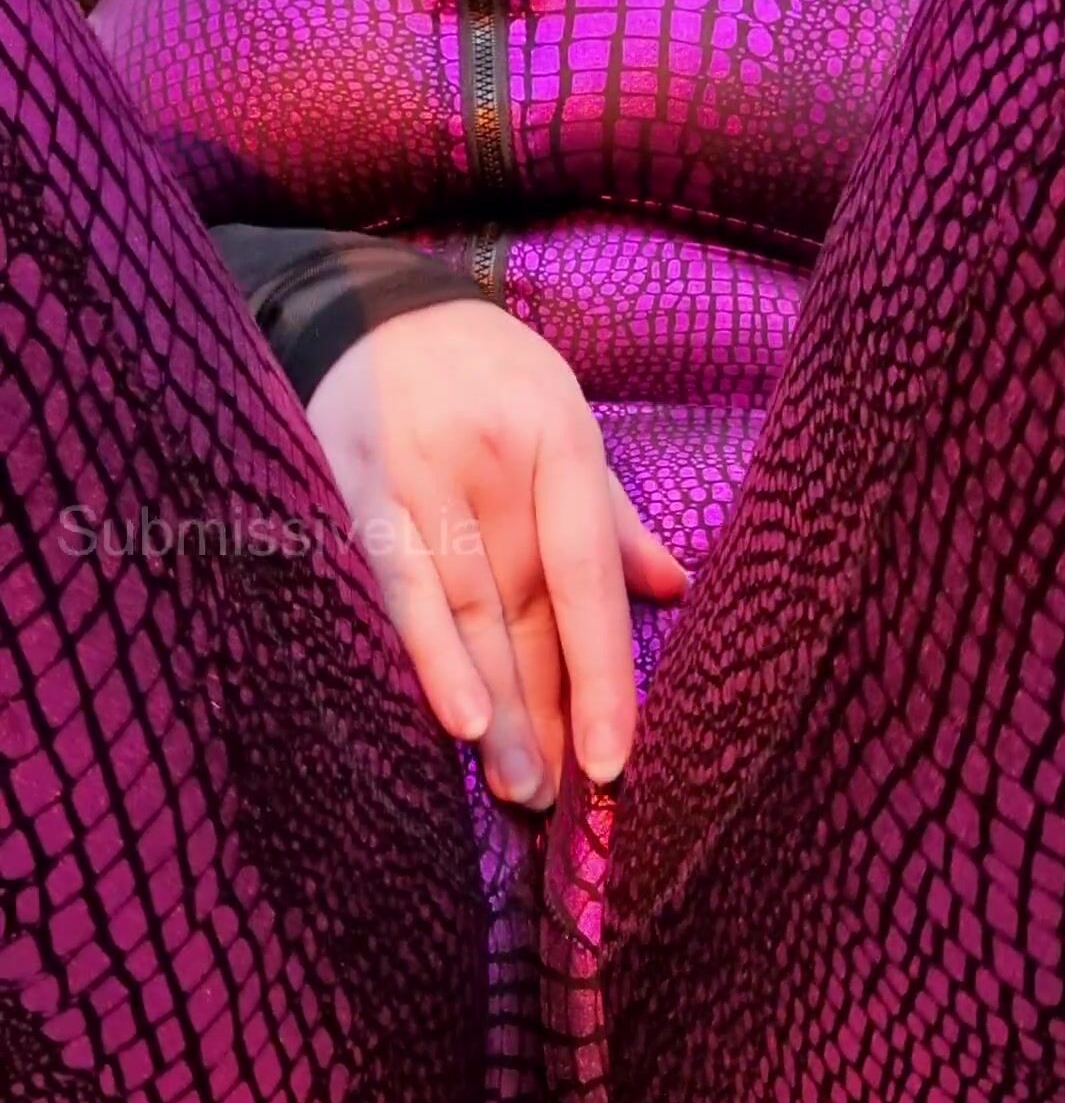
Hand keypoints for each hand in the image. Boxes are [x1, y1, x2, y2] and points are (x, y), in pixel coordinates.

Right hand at [306, 300, 686, 808]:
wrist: (363, 301)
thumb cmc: (482, 374)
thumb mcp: (561, 418)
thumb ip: (611, 513)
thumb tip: (677, 590)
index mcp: (561, 440)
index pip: (589, 577)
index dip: (603, 671)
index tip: (614, 756)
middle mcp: (496, 458)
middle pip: (528, 607)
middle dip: (546, 709)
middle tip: (558, 801)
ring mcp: (421, 470)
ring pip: (467, 609)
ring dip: (497, 707)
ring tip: (517, 788)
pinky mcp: (350, 481)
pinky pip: (395, 583)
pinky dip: (429, 653)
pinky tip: (458, 719)